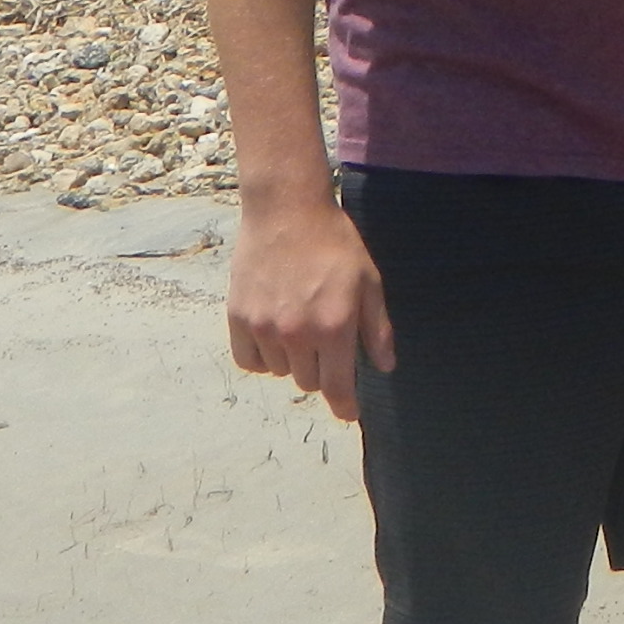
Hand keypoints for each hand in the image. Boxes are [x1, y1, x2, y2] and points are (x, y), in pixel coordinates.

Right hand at [227, 184, 395, 422]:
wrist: (286, 210)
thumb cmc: (334, 243)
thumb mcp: (368, 281)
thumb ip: (376, 328)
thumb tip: (385, 366)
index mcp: (334, 327)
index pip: (337, 387)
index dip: (345, 406)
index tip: (349, 413)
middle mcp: (297, 334)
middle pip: (308, 382)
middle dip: (321, 370)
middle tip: (324, 341)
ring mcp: (264, 327)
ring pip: (280, 371)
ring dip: (292, 360)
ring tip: (298, 325)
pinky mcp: (239, 318)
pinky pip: (249, 361)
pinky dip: (262, 356)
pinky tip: (272, 334)